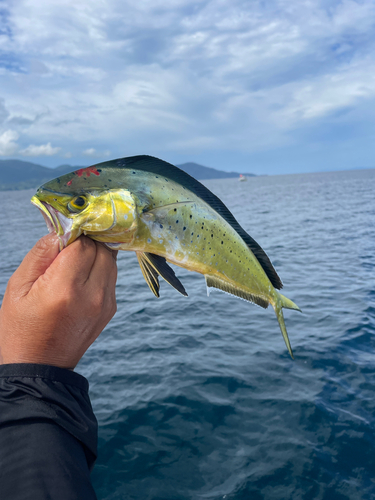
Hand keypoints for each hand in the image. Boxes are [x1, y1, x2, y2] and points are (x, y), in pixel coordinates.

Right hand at [0, 234, 117, 368]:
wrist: (40, 367)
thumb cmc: (21, 326)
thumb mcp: (18, 287)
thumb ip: (41, 254)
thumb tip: (62, 229)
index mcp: (65, 288)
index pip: (84, 244)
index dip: (74, 234)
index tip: (63, 237)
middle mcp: (92, 295)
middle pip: (102, 249)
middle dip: (87, 242)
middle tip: (69, 248)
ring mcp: (105, 304)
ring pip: (111, 261)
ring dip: (96, 254)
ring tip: (74, 264)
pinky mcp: (111, 309)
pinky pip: (111, 277)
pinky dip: (100, 270)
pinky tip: (81, 278)